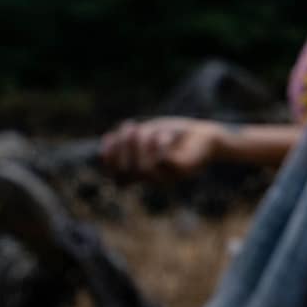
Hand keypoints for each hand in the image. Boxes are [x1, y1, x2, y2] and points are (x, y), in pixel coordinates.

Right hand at [100, 117, 225, 179]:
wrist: (204, 135)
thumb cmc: (172, 135)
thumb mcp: (144, 136)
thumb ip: (125, 143)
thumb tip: (102, 150)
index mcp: (143, 174)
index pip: (118, 177)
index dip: (109, 161)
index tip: (111, 137)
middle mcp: (154, 179)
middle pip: (128, 171)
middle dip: (124, 147)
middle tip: (132, 126)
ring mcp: (169, 177)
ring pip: (144, 168)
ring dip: (142, 143)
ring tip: (149, 128)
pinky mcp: (183, 170)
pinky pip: (163, 161)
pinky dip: (161, 145)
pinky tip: (166, 136)